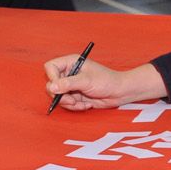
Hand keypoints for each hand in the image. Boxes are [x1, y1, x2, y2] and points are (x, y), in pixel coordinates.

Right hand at [43, 58, 167, 110]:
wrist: (120, 92)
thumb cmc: (106, 81)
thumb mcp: (86, 81)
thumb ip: (68, 83)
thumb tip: (52, 87)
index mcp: (71, 62)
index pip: (50, 67)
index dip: (52, 78)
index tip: (59, 87)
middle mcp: (69, 73)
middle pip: (51, 84)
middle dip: (60, 95)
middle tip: (71, 100)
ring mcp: (72, 85)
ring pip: (58, 96)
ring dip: (68, 103)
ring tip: (80, 103)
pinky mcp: (75, 95)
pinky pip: (67, 103)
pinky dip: (75, 106)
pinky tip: (86, 105)